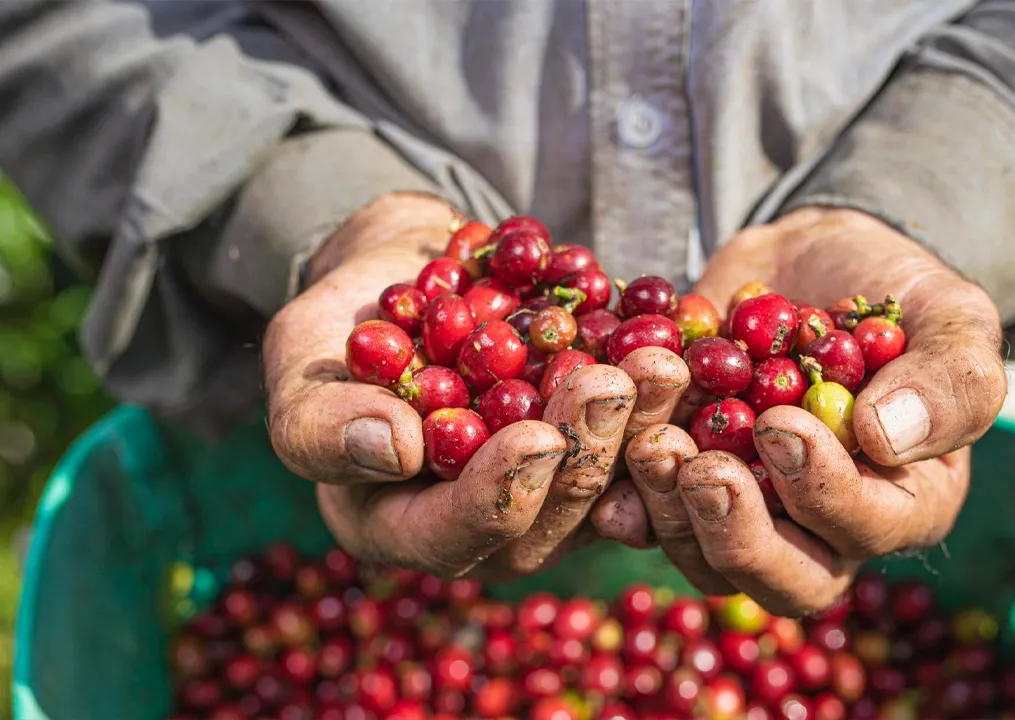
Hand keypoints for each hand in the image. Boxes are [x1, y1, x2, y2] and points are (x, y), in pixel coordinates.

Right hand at [263, 193, 688, 577]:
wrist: (413, 277)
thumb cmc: (340, 330)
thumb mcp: (301, 366)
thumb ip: (324, 422)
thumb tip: (395, 450)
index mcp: (405, 527)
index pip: (456, 533)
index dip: (500, 492)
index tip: (536, 437)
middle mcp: (489, 523)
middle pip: (550, 516)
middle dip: (584, 452)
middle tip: (611, 386)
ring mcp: (552, 488)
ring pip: (609, 480)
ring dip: (641, 424)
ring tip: (660, 363)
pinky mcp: (596, 445)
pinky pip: (639, 436)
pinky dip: (662, 399)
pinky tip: (683, 350)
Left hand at [595, 207, 1006, 614]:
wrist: (807, 264)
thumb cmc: (894, 292)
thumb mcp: (950, 316)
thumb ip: (951, 378)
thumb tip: (886, 438)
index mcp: (904, 501)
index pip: (866, 528)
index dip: (821, 490)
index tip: (781, 423)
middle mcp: (825, 530)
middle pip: (784, 581)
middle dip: (737, 533)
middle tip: (702, 467)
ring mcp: (750, 514)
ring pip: (708, 560)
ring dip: (672, 512)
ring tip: (649, 444)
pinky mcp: (687, 489)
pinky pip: (652, 520)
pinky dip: (625, 498)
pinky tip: (606, 469)